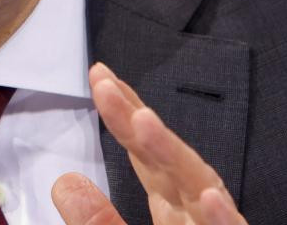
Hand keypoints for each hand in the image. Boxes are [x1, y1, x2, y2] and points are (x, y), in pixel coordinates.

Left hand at [52, 63, 246, 224]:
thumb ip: (100, 223)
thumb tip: (64, 182)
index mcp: (176, 211)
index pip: (148, 156)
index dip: (125, 115)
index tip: (100, 76)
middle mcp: (199, 215)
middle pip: (169, 161)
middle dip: (138, 120)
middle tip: (105, 84)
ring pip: (202, 189)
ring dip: (175, 156)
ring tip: (144, 122)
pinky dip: (223, 219)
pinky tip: (210, 196)